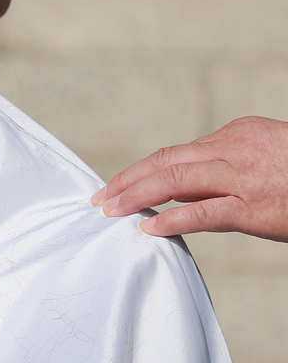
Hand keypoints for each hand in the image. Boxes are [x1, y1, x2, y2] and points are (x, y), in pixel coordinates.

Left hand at [92, 117, 287, 241]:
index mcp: (237, 134)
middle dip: (127, 180)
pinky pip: (204, 211)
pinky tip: (149, 228)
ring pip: (174, 179)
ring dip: (134, 195)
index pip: (177, 152)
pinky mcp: (254, 206)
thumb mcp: (262, 159)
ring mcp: (244, 176)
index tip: (118, 185)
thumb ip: (223, 170)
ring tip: (110, 211)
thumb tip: (179, 193)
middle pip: (165, 161)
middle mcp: (235, 148)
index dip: (142, 170)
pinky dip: (172, 218)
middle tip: (100, 198)